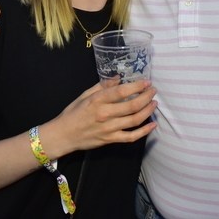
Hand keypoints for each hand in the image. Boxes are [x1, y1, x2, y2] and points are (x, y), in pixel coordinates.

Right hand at [41, 80, 157, 157]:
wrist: (63, 135)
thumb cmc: (73, 112)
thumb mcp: (85, 95)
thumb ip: (102, 86)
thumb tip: (118, 78)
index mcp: (98, 100)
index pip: (122, 92)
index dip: (137, 87)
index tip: (147, 82)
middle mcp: (105, 114)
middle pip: (132, 105)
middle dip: (146, 97)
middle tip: (153, 91)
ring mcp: (109, 128)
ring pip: (135, 120)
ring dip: (148, 111)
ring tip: (154, 103)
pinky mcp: (111, 140)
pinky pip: (131, 137)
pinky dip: (144, 132)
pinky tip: (153, 125)